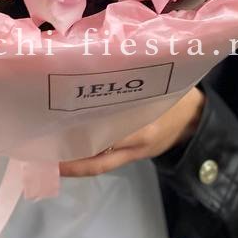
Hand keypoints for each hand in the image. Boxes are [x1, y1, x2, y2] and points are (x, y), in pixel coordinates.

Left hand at [60, 87, 204, 177]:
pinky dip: (86, 164)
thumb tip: (85, 73)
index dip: (77, 135)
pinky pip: (106, 164)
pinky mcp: (134, 157)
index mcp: (143, 119)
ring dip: (73, 163)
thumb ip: (123, 84)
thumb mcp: (151, 84)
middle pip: (97, 153)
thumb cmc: (171, 92)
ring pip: (99, 163)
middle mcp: (137, 139)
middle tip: (40, 148)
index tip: (51, 129)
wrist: (196, 118)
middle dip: (68, 154)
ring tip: (47, 158)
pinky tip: (67, 159)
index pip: (105, 130)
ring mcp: (135, 151)